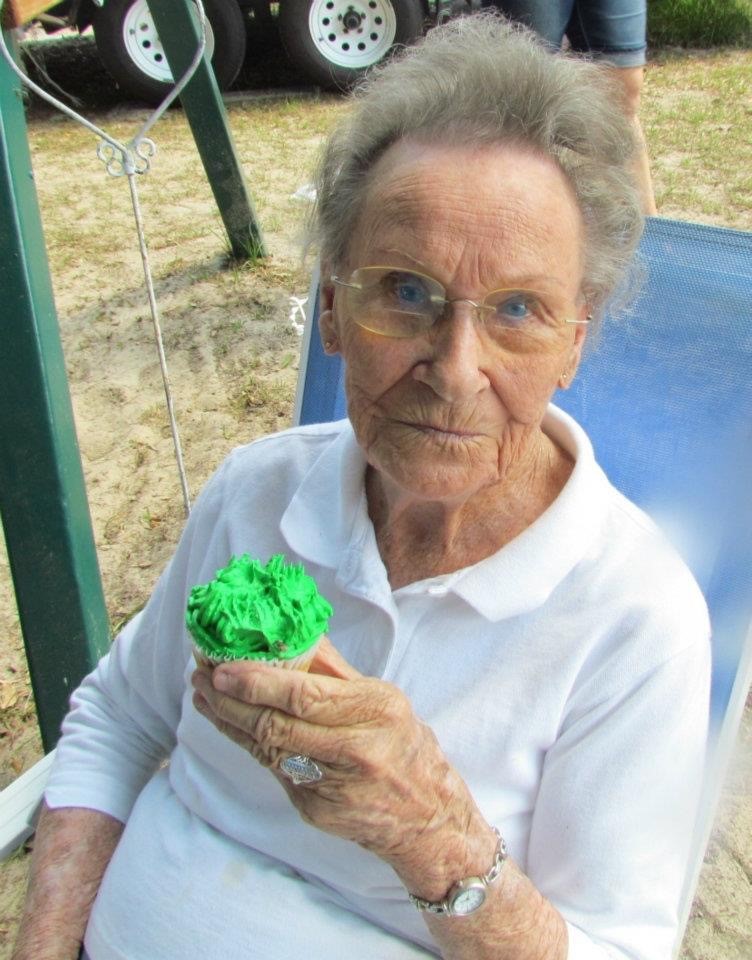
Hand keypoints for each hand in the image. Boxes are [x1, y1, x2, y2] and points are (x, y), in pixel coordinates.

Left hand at [191, 639, 494, 898]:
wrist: (425, 816)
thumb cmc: (402, 745)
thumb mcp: (381, 699)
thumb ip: (335, 670)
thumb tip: (293, 633)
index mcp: (376, 711)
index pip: (305, 696)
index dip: (258, 682)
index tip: (224, 667)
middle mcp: (357, 749)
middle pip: (278, 725)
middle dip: (231, 700)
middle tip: (202, 676)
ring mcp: (334, 785)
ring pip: (267, 749)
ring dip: (228, 720)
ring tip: (203, 695)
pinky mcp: (315, 809)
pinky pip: (273, 769)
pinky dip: (246, 743)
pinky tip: (228, 723)